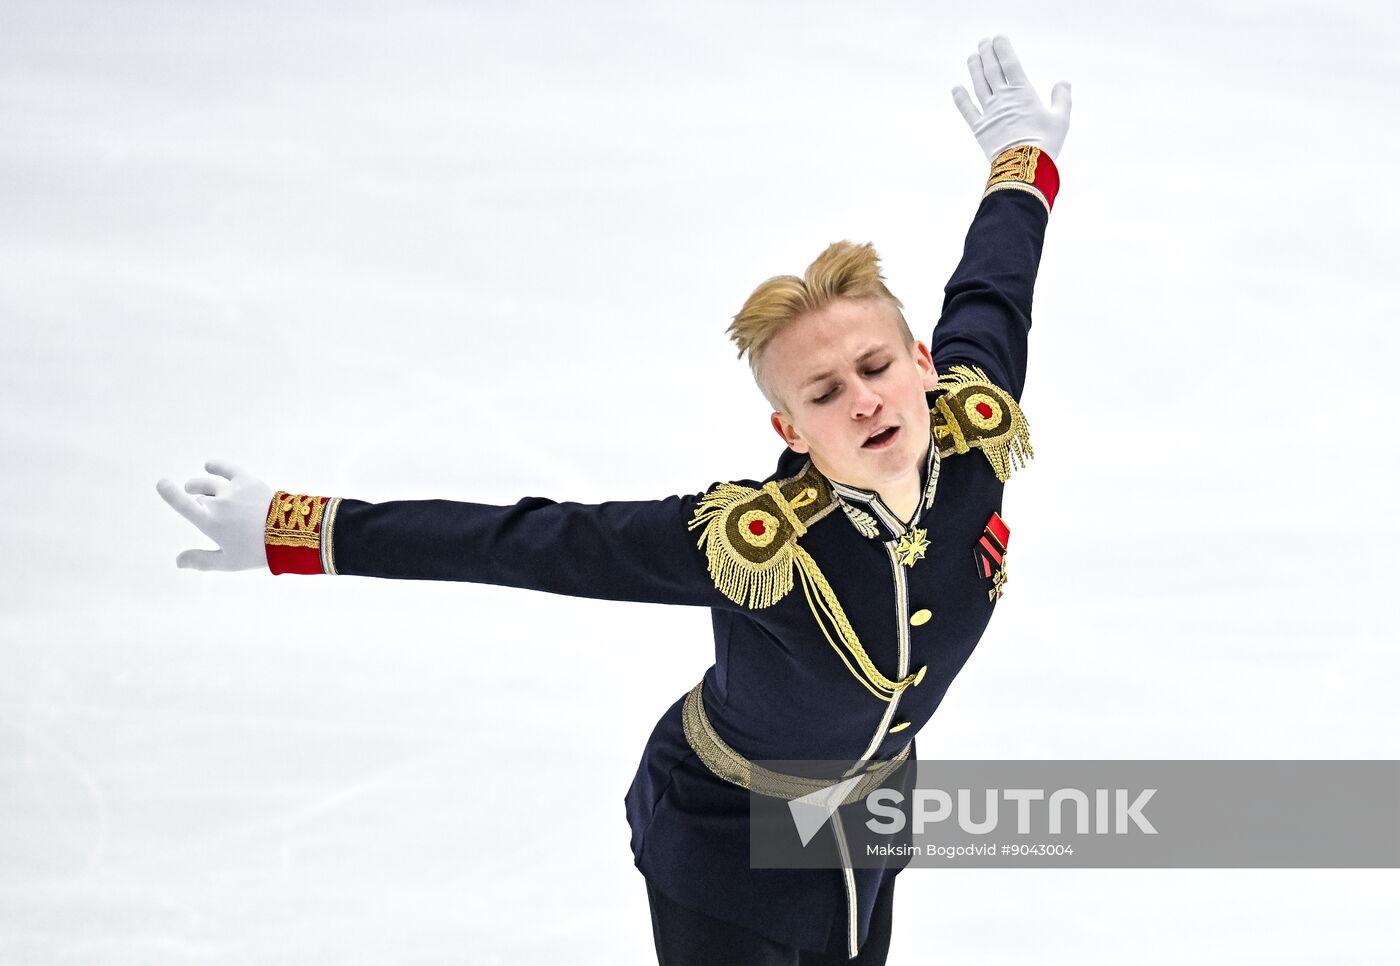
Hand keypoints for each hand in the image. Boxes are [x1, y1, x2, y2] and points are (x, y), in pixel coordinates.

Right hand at [156, 460, 272, 570]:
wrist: (290, 532)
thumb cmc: (257, 551)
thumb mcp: (228, 561)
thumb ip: (201, 561)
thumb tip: (177, 561)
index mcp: (209, 522)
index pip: (183, 504)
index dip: (170, 493)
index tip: (161, 483)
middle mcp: (217, 503)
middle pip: (199, 496)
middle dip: (196, 496)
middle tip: (193, 494)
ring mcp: (232, 490)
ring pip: (210, 483)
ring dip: (201, 484)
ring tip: (196, 486)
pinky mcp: (247, 480)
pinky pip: (227, 469)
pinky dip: (217, 466)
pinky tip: (210, 465)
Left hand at [952, 35, 1070, 162]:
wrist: (1025, 166)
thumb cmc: (1046, 142)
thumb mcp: (1060, 118)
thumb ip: (1062, 98)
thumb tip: (1063, 83)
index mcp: (1023, 92)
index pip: (1010, 64)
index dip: (1003, 49)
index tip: (998, 38)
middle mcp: (1003, 98)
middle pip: (992, 71)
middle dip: (987, 54)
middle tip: (983, 43)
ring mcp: (989, 112)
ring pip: (979, 86)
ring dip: (974, 69)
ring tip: (972, 57)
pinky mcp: (980, 128)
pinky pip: (968, 110)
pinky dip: (961, 99)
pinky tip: (956, 88)